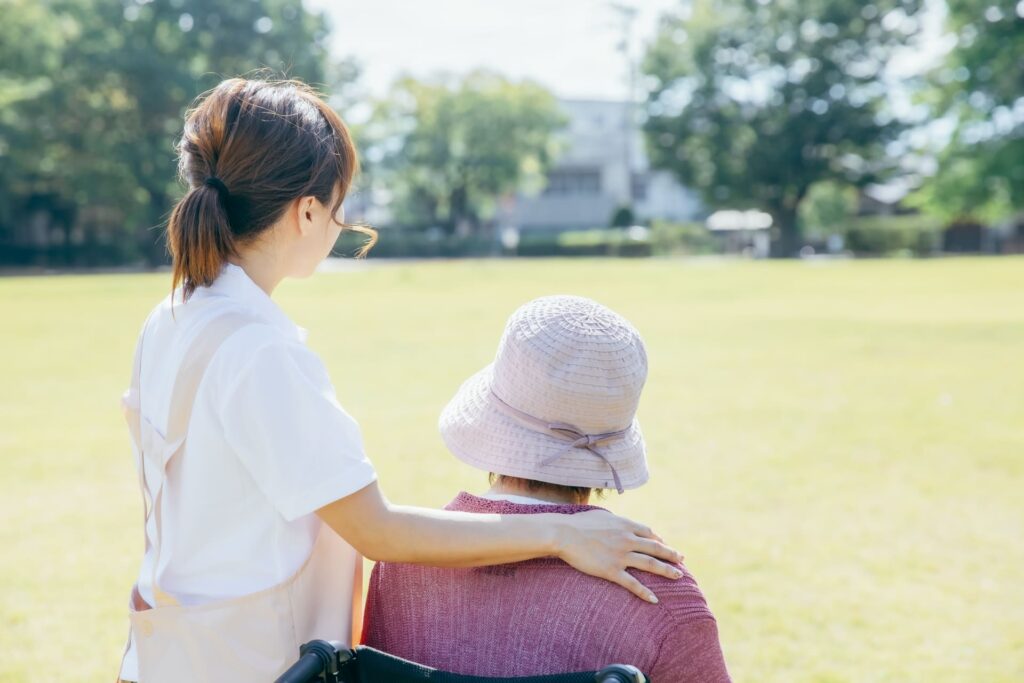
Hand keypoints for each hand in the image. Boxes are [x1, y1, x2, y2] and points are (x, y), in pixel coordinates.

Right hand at [551, 509, 683, 602]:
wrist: (564, 534)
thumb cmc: (579, 524)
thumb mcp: (602, 515)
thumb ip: (615, 520)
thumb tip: (620, 521)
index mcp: (625, 525)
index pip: (649, 533)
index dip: (659, 540)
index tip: (666, 545)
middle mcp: (627, 539)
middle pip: (656, 548)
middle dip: (671, 554)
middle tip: (682, 560)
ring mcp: (621, 556)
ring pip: (650, 564)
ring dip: (667, 571)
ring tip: (678, 576)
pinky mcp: (611, 570)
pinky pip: (632, 583)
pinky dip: (645, 592)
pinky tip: (654, 599)